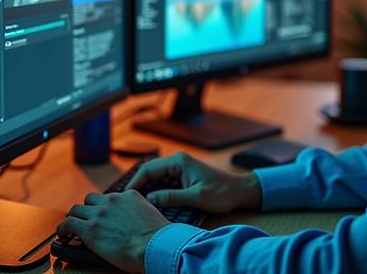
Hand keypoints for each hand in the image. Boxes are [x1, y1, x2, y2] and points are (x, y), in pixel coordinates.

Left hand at [57, 190, 168, 273]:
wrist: (154, 246)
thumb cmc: (158, 237)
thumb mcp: (153, 214)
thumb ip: (142, 211)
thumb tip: (139, 220)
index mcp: (129, 196)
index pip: (111, 197)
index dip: (105, 207)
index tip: (103, 214)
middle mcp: (112, 201)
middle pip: (91, 199)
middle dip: (88, 209)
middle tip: (86, 219)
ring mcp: (100, 213)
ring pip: (77, 209)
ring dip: (74, 217)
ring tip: (71, 226)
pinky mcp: (89, 229)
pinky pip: (68, 223)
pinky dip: (62, 228)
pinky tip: (61, 234)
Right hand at [126, 151, 261, 212]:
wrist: (240, 191)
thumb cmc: (223, 193)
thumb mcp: (197, 198)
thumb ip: (172, 198)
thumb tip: (149, 200)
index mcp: (179, 162)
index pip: (148, 169)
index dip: (134, 183)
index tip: (126, 198)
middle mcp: (178, 161)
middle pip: (149, 172)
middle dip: (137, 186)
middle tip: (127, 202)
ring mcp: (180, 167)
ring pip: (155, 177)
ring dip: (146, 189)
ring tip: (135, 204)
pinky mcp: (183, 175)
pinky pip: (163, 181)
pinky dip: (156, 191)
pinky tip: (151, 203)